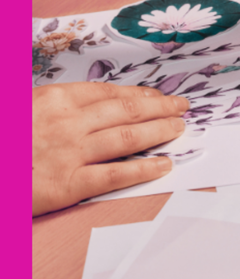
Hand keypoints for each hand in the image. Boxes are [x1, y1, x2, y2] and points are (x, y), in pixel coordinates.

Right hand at [32, 83, 189, 216]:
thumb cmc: (1, 140)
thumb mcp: (21, 108)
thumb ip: (50, 105)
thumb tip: (82, 105)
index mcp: (52, 99)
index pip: (108, 93)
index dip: (139, 94)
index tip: (157, 95)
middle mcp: (66, 122)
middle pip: (126, 110)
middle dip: (160, 107)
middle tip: (182, 107)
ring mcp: (70, 153)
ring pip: (129, 137)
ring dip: (160, 131)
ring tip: (180, 128)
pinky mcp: (68, 186)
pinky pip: (116, 175)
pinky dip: (144, 168)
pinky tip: (163, 165)